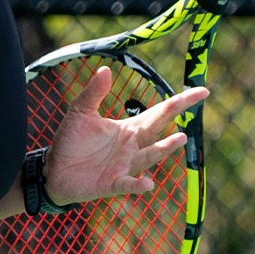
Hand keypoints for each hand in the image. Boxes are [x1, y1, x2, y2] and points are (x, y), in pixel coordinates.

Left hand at [44, 66, 208, 205]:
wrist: (54, 170)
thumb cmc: (71, 142)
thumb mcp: (80, 113)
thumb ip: (93, 93)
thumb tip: (105, 68)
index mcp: (129, 129)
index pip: (159, 113)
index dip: (179, 102)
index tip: (201, 91)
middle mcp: (133, 147)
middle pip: (158, 128)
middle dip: (176, 115)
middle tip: (197, 100)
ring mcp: (126, 166)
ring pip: (149, 156)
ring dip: (164, 149)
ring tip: (180, 138)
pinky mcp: (113, 183)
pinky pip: (128, 184)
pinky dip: (138, 185)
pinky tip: (148, 183)